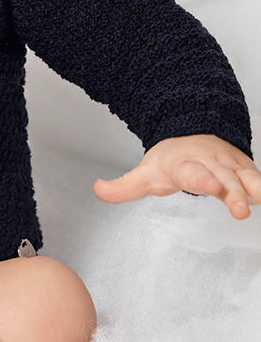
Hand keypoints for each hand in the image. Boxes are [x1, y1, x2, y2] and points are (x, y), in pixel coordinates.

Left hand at [93, 135, 260, 220]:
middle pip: (225, 179)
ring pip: (247, 177)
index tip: (212, 187)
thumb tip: (97, 189)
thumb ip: (124, 186)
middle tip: (240, 210)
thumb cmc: (171, 158)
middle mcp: (211, 163)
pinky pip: (259, 179)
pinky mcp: (246, 169)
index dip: (203, 181)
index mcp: (185, 165)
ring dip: (256, 189)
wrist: (193, 131)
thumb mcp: (146, 172)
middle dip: (234, 193)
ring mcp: (231, 165)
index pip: (193, 174)